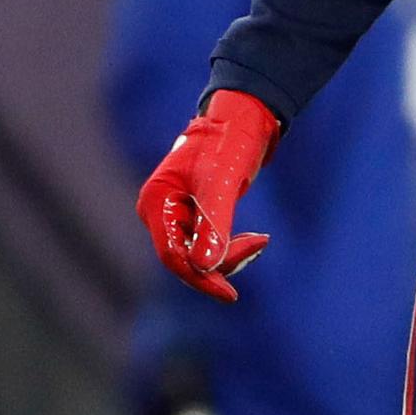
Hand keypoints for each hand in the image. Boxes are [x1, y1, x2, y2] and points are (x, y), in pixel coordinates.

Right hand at [137, 91, 280, 301]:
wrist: (242, 119)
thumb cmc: (228, 144)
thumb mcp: (222, 183)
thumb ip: (213, 224)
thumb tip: (204, 266)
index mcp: (156, 201)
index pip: (172, 255)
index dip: (199, 278)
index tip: (229, 295)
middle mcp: (159, 211)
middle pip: (185, 258)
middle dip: (221, 262)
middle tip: (258, 244)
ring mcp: (174, 215)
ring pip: (199, 255)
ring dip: (230, 255)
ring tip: (259, 239)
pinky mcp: (193, 217)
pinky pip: (208, 246)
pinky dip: (231, 248)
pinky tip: (254, 238)